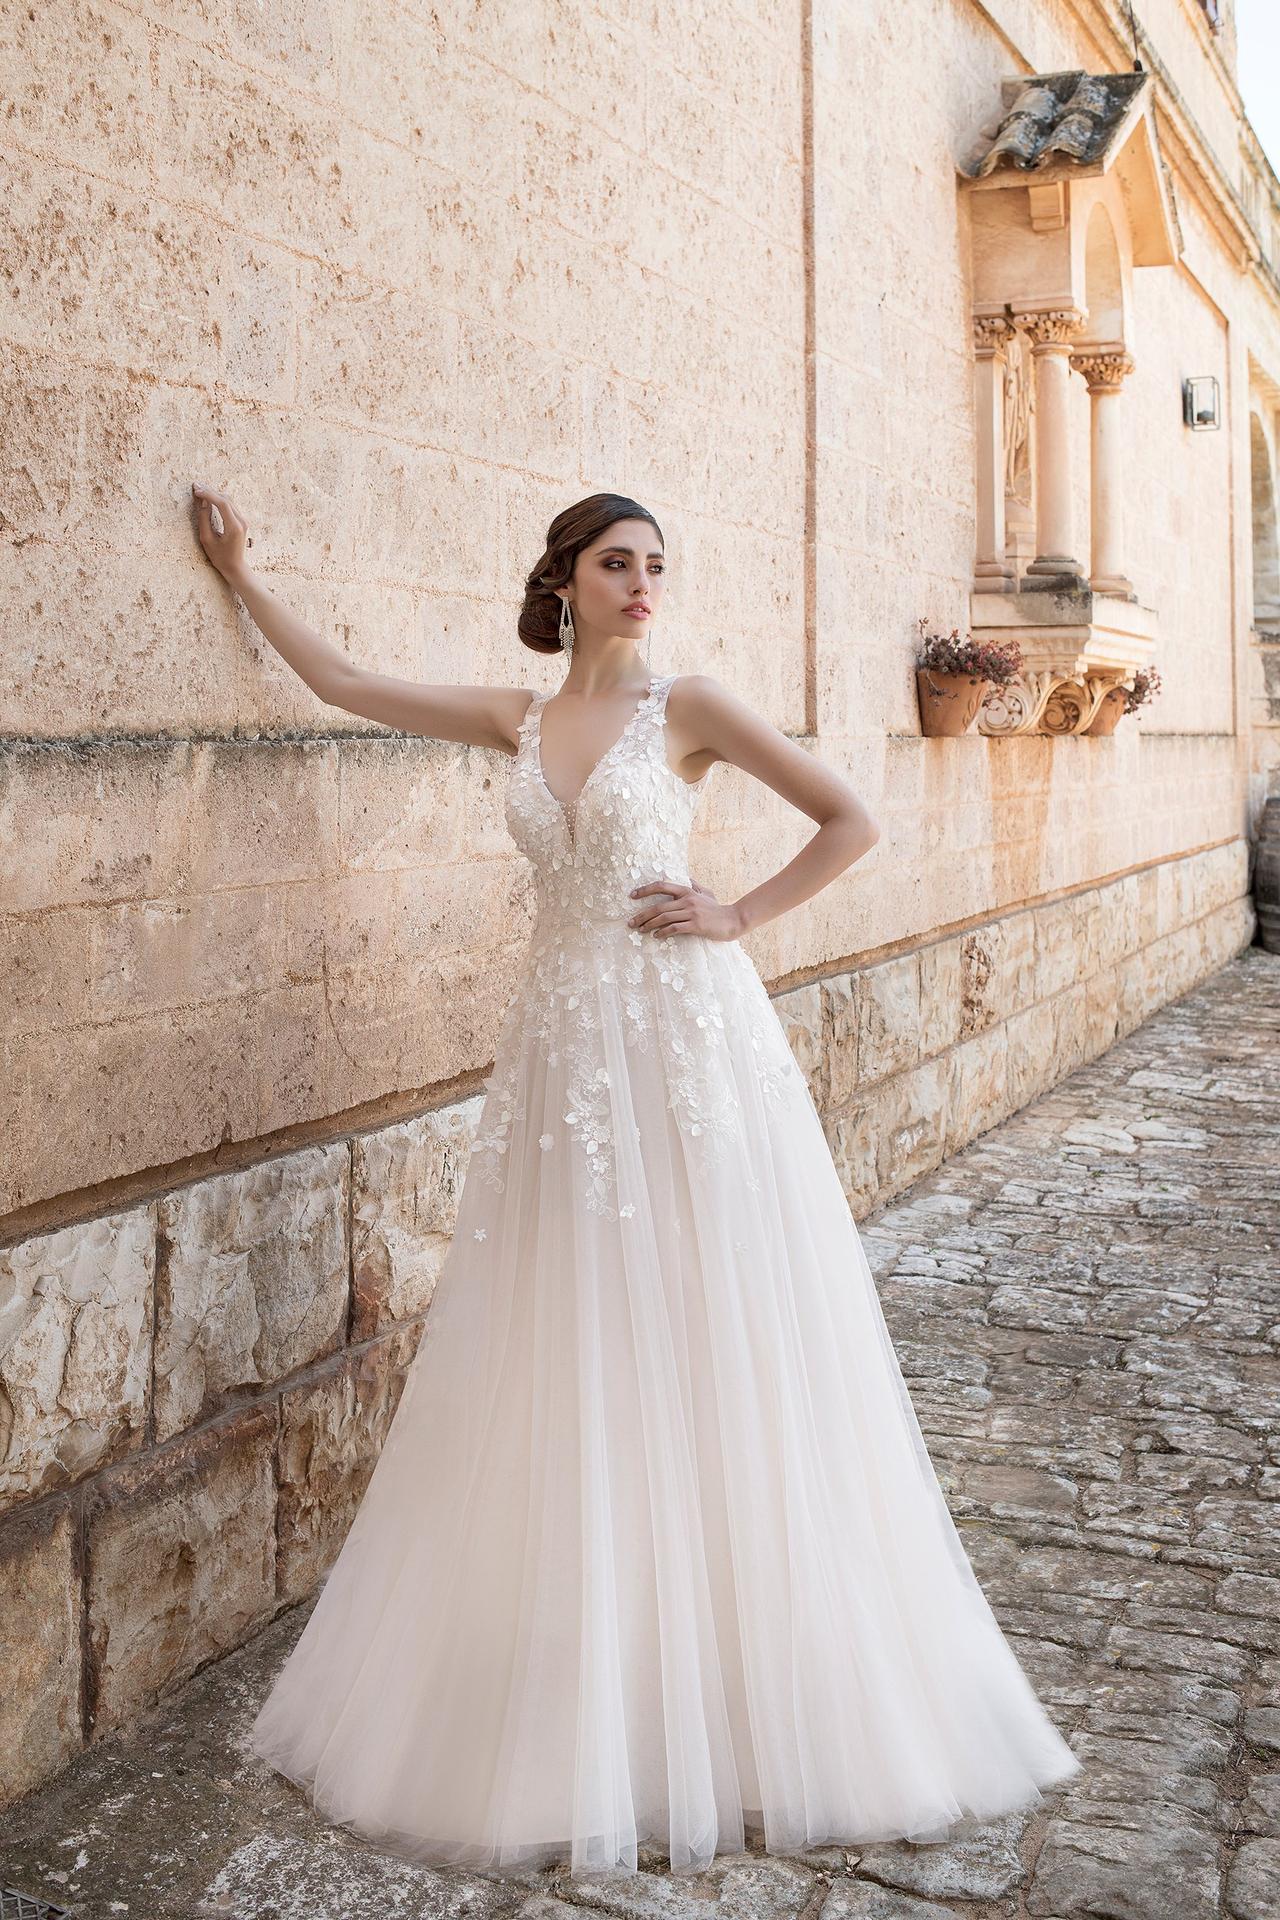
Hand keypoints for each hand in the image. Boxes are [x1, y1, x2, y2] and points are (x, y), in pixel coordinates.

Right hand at [191, 482, 254, 579]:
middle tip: (196, 486)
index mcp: (234, 527)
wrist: (235, 567)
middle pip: (226, 499)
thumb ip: (204, 519)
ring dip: (214, 494)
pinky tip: (209, 497)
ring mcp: (243, 521)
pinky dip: (219, 500)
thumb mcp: (207, 539)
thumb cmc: (219, 556)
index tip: (196, 491)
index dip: (208, 494)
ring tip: (200, 490)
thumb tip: (202, 502)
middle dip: (210, 491)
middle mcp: (241, 522)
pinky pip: (230, 506)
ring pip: (229, 500)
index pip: (222, 503)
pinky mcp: (241, 521)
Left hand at [627, 879, 743, 940]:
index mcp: (687, 891)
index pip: (662, 886)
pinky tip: (656, 936)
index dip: (645, 890)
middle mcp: (687, 899)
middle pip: (658, 906)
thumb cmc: (717, 909)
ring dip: (649, 925)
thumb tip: (686, 877)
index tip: (632, 896)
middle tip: (631, 922)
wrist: (733, 920)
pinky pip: (675, 928)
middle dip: (642, 915)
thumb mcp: (706, 893)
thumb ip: (694, 886)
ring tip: (640, 930)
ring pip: (664, 917)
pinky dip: (663, 932)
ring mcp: (691, 912)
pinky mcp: (696, 925)